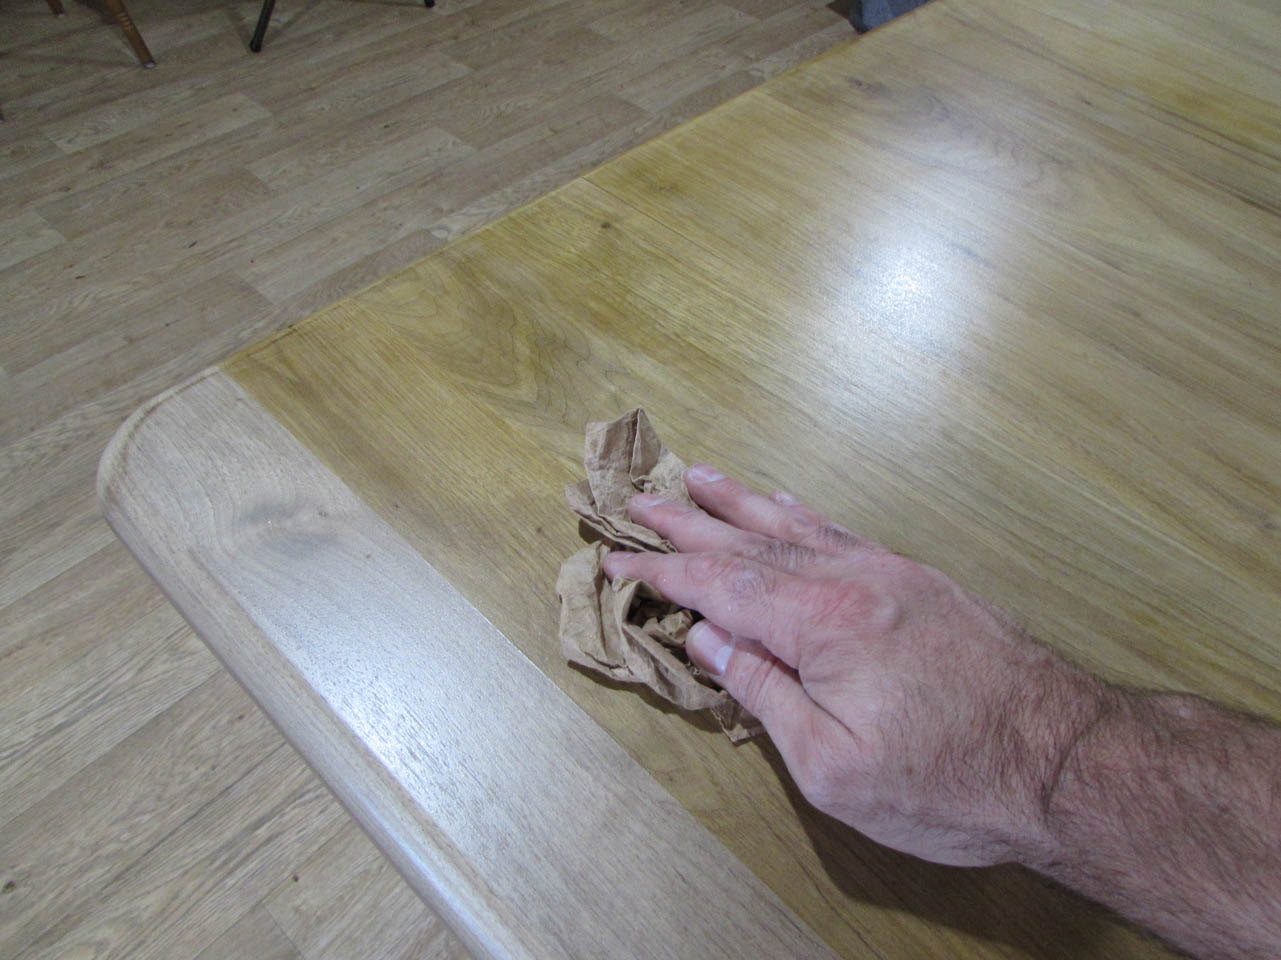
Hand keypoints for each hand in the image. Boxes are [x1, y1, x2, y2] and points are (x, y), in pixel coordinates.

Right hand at [603, 464, 1102, 867]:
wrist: (1066, 762)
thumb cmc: (948, 780)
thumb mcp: (832, 764)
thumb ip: (764, 690)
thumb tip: (707, 639)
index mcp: (822, 621)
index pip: (719, 586)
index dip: (661, 572)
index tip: (616, 559)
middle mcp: (852, 580)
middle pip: (750, 543)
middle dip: (688, 522)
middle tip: (640, 499)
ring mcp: (890, 575)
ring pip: (796, 526)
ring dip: (740, 504)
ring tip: (700, 477)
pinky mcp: (920, 583)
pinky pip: (842, 531)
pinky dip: (801, 514)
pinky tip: (783, 502)